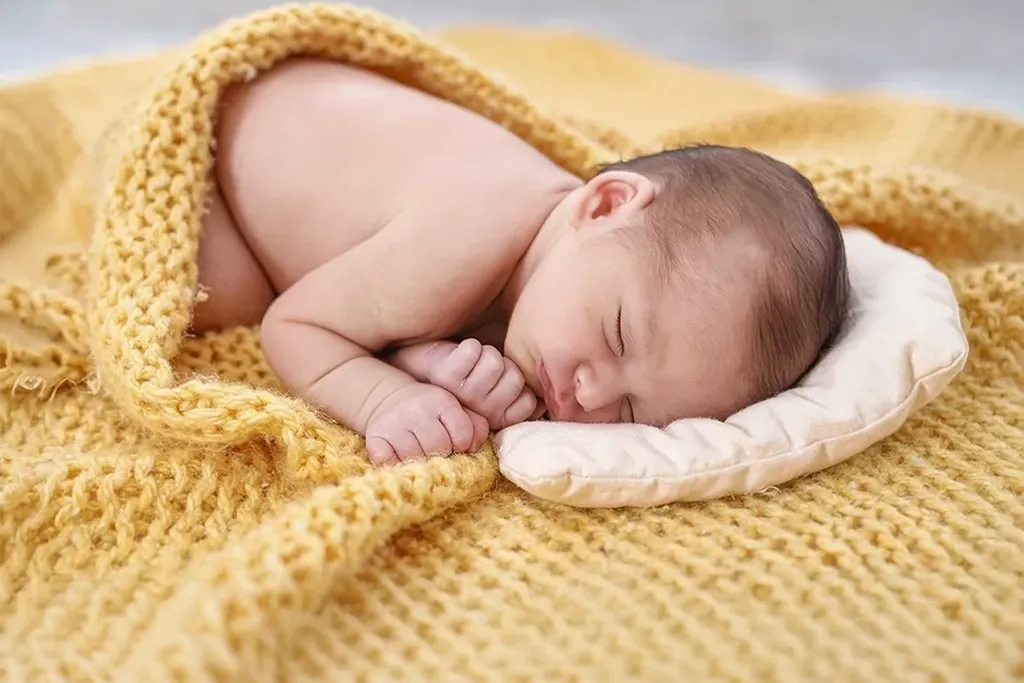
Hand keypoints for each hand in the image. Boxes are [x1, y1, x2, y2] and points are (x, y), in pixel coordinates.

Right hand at [364, 382, 489, 464]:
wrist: (390, 399)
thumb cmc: (431, 412)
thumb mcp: (456, 410)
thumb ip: (475, 426)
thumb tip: (473, 448)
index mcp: (441, 401)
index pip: (462, 434)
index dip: (462, 445)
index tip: (456, 445)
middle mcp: (417, 409)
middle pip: (438, 447)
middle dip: (442, 455)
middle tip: (437, 453)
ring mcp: (394, 422)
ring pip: (414, 456)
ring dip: (419, 462)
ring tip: (420, 456)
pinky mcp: (375, 435)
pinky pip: (386, 460)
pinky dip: (394, 465)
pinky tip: (399, 459)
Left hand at [425, 339, 541, 429]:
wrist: (426, 370)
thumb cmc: (470, 377)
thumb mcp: (499, 391)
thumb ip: (522, 396)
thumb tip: (544, 402)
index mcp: (497, 417)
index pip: (529, 402)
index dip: (522, 384)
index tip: (503, 382)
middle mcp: (481, 412)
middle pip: (515, 378)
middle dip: (505, 366)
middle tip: (486, 371)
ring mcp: (463, 395)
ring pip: (495, 362)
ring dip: (486, 354)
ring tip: (474, 363)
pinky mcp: (446, 375)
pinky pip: (474, 350)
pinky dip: (469, 346)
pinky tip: (460, 356)